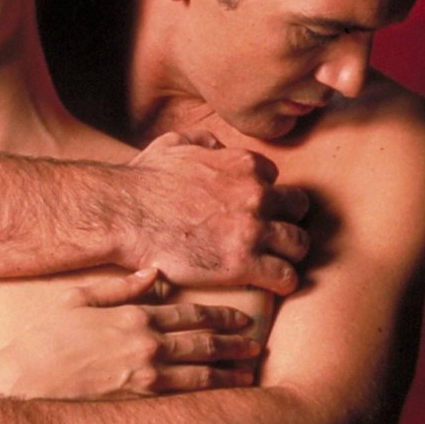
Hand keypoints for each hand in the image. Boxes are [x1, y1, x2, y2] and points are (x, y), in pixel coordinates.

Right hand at [0, 269, 259, 398]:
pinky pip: (185, 398)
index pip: (188, 312)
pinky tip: (225, 396)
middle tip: (257, 342)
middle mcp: (146, 345)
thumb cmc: (45, 337)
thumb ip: (120, 285)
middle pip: (203, 341)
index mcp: (133, 315)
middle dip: (234, 340)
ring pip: (202, 372)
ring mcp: (145, 376)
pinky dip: (210, 395)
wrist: (24, 380)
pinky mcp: (139, 402)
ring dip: (230, 371)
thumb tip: (154, 271)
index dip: (219, 314)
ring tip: (251, 370)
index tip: (240, 316)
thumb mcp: (78, 298)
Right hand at [126, 130, 309, 293]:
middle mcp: (255, 194)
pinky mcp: (243, 264)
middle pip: (298, 208)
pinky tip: (272, 283)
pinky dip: (283, 281)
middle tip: (270, 235)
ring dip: (289, 252)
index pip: (275, 178)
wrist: (125, 215)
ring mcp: (252, 230)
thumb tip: (216, 143)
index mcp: (242, 165)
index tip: (254, 209)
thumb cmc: (142, 181)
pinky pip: (286, 276)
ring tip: (275, 261)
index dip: (265, 194)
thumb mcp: (172, 144)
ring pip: (299, 244)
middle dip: (286, 220)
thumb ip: (202, 140)